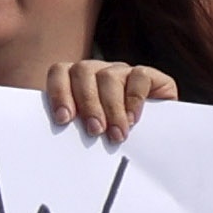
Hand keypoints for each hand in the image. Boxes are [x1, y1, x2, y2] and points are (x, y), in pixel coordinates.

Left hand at [43, 56, 177, 147]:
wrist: (155, 140)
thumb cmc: (113, 136)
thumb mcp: (89, 130)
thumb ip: (73, 125)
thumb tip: (57, 130)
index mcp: (76, 81)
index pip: (60, 72)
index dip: (59, 93)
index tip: (64, 119)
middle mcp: (98, 71)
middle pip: (83, 71)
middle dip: (87, 104)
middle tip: (95, 130)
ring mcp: (123, 71)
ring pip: (109, 76)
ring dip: (111, 108)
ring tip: (116, 133)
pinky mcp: (149, 76)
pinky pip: (139, 77)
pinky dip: (134, 100)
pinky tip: (133, 120)